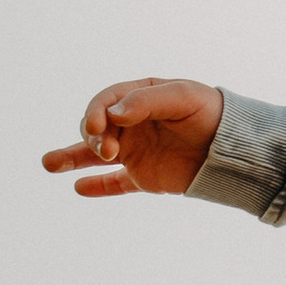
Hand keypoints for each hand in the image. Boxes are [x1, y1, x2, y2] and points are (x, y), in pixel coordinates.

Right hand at [40, 78, 223, 198]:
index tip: (100, 127)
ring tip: (48, 164)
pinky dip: (97, 186)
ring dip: (71, 158)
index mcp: (139, 97)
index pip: (106, 102)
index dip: (96, 113)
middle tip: (106, 150)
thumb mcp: (183, 97)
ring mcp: (136, 151)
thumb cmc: (212, 114)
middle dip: (92, 136)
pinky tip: (78, 187)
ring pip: (95, 155)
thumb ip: (146, 100)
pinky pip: (115, 183)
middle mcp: (132, 124)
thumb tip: (114, 114)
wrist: (236, 149)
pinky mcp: (144, 176)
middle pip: (96, 127)